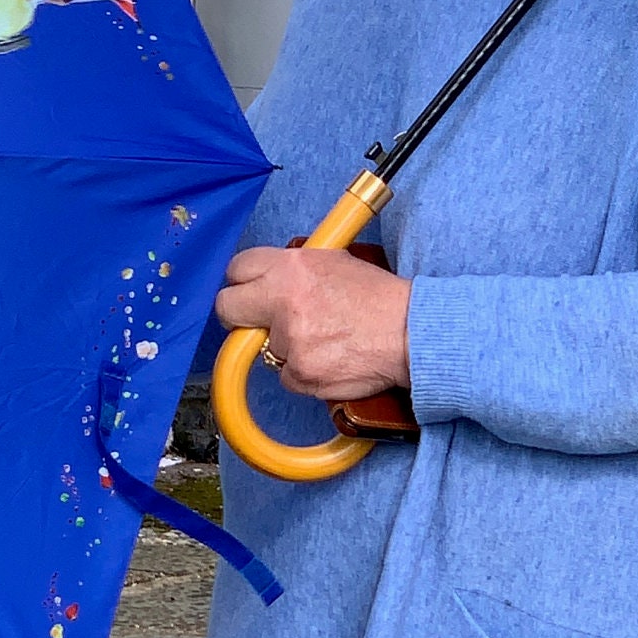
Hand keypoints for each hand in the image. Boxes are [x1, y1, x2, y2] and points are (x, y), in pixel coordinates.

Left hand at [215, 245, 412, 404]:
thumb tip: (267, 279)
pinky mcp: (300, 373)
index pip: (237, 268)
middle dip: (239, 315)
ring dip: (286, 346)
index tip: (246, 290)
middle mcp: (284, 301)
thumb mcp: (333, 262)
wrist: (409, 333)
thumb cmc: (378, 298)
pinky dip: (304, 371)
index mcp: (290, 267)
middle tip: (257, 320)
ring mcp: (290, 341)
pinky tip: (331, 358)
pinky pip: (287, 375)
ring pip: (264, 347)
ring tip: (324, 338)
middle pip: (228, 308)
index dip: (241, 281)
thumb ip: (294, 269)